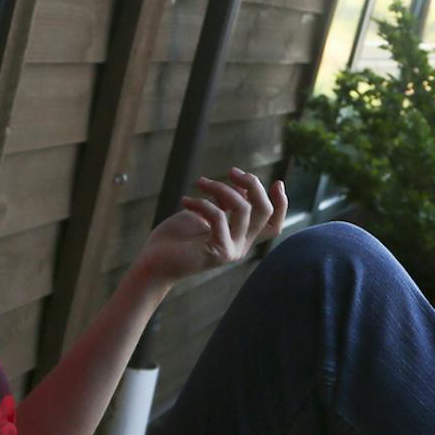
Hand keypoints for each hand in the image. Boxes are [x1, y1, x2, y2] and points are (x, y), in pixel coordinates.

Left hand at [134, 168, 286, 285]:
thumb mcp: (205, 214)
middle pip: (265, 212)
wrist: (153, 263)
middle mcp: (241, 246)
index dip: (282, 203)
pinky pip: (219, 217)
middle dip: (253, 185)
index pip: (274, 223)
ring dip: (221, 188)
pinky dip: (202, 203)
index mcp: (241, 238)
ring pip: (244, 209)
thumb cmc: (175, 239)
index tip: (277, 181)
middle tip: (232, 172)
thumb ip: (224, 204)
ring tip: (200, 183)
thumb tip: (240, 185)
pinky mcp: (218, 252)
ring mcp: (232, 250)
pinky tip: (185, 201)